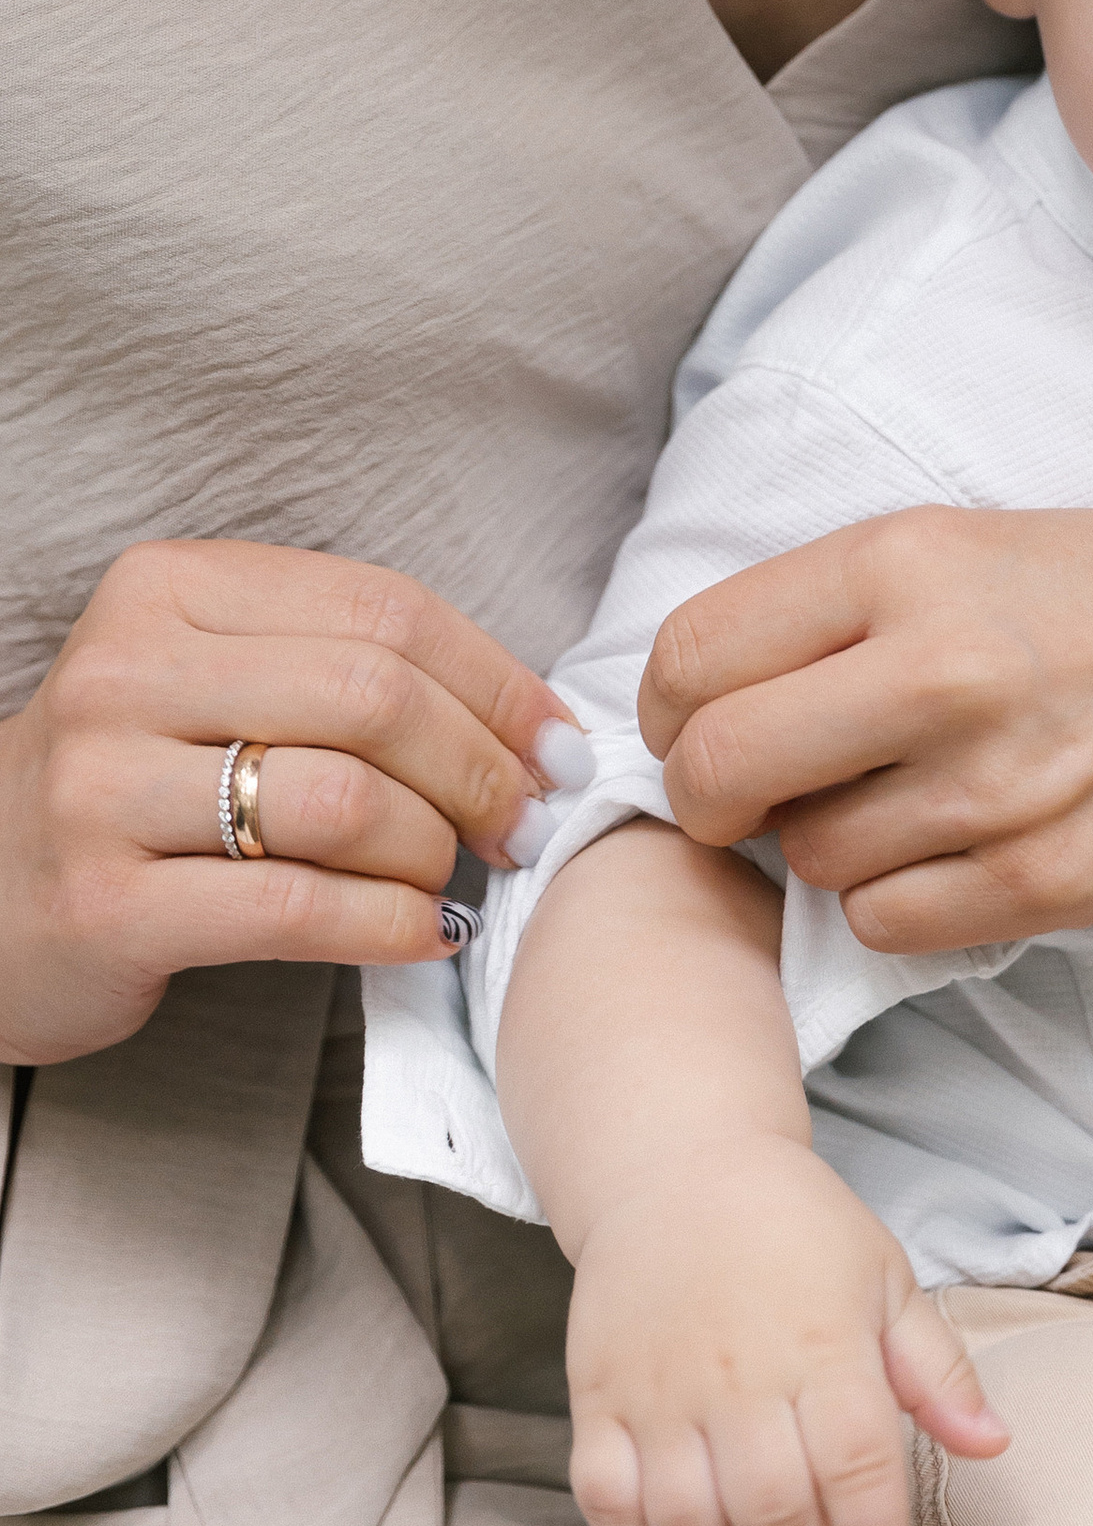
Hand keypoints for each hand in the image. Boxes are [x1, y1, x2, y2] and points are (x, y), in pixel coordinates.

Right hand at [0, 539, 589, 1067]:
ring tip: (450, 878)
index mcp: (167, 590)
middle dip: (482, 767)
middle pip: (376, 696)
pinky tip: (424, 935)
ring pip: (346, 800)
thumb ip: (352, 670)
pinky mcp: (105, 906)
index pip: (384, 609)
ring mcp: (103, 791)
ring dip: (434, 849)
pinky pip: (298, 907)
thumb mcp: (219, 682)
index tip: (555, 744)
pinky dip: (390, 924)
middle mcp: (125, 674)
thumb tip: (540, 726)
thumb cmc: (143, 784)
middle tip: (525, 822)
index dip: (497, 681)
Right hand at [563, 1134, 1005, 1525]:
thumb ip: (938, 1372)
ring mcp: (660, 1390)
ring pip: (690, 1522)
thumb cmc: (796, 1229)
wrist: (680, 1168)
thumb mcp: (886, 1279)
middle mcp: (739, 1375)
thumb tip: (992, 1445)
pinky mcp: (598, 1398)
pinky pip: (607, 1504)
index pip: (857, 1469)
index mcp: (823, 1345)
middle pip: (776, 1511)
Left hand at [635, 311, 1092, 956]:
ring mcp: (997, 782)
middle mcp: (937, 664)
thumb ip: (850, 619)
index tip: (707, 727)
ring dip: (837, 851)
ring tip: (926, 802)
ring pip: (810, 861)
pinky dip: (910, 905)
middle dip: (718, 802)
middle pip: (718, 771)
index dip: (674, 712)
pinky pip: (896, 926)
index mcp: (906, 559)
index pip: (690, 656)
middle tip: (768, 798)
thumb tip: (718, 714)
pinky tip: (977, 851)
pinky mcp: (1055, 878)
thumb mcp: (986, 549)